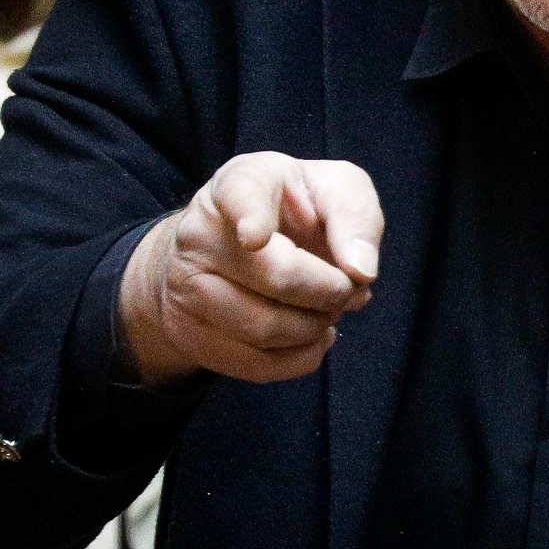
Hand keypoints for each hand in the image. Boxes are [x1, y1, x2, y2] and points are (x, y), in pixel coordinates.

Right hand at [117, 151, 381, 384]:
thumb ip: (355, 216)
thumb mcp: (332, 189)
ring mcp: (186, 286)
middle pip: (275, 277)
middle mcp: (201, 233)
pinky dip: (300, 359)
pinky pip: (253, 364)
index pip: (238, 196)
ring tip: (329, 310)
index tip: (254, 237)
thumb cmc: (294, 209)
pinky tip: (314, 337)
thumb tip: (361, 271)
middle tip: (349, 289)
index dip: (248, 217)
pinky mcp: (190, 332)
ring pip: (263, 328)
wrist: (231, 240)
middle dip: (330, 291)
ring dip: (315, 327)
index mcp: (240, 183)